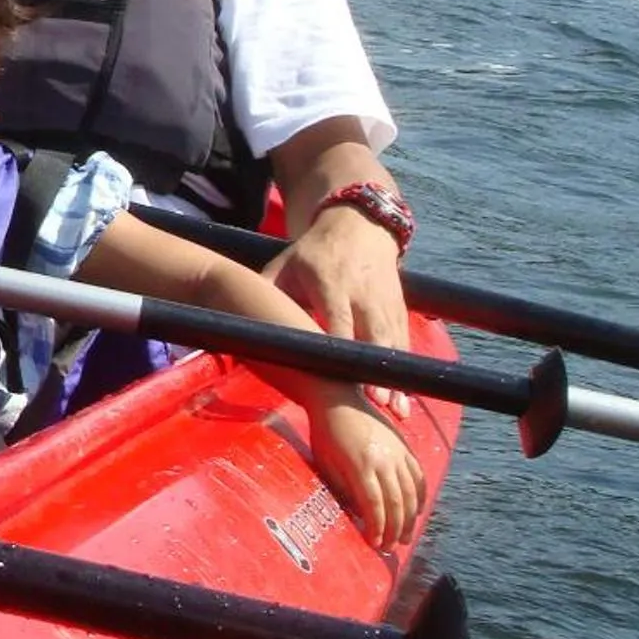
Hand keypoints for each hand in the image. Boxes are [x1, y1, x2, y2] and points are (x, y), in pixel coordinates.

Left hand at [264, 205, 412, 415]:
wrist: (359, 226)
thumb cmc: (312, 254)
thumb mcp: (284, 264)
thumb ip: (264, 291)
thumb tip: (233, 321)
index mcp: (330, 282)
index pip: (337, 317)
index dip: (340, 344)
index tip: (339, 372)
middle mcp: (362, 293)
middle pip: (371, 334)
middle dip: (374, 367)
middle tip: (375, 401)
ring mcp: (384, 302)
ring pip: (393, 343)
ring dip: (394, 377)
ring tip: (395, 411)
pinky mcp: (399, 310)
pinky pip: (404, 343)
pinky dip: (405, 371)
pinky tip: (403, 401)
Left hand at [307, 389, 426, 550]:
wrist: (337, 398)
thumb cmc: (325, 432)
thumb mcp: (326, 463)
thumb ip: (344, 490)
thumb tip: (360, 515)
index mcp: (361, 465)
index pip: (375, 506)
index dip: (378, 528)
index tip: (375, 544)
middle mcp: (384, 460)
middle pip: (396, 503)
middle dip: (395, 530)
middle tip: (392, 548)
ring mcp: (397, 452)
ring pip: (411, 492)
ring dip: (411, 518)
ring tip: (407, 537)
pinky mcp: (403, 446)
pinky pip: (418, 474)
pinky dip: (420, 495)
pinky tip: (418, 510)